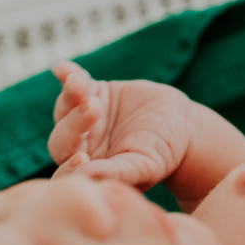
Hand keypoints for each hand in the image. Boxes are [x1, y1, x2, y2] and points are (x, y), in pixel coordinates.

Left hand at [48, 61, 194, 190]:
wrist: (180, 124)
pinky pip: (74, 83)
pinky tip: (63, 68)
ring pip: (66, 108)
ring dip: (71, 95)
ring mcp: (83, 118)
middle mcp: (80, 145)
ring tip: (80, 82)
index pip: (68, 172)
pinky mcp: (91, 93)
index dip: (68, 166)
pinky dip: (67, 75)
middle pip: (63, 136)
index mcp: (89, 170)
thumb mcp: (145, 167)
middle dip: (74, 123)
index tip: (81, 159)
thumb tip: (84, 176)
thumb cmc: (164, 153)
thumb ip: (116, 173)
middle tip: (94, 108)